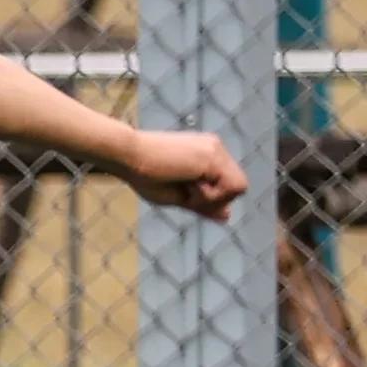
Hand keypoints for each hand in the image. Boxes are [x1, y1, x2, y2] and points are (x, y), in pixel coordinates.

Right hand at [116, 128, 244, 222]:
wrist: (128, 156)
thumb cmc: (143, 175)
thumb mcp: (178, 196)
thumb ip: (203, 204)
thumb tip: (227, 217)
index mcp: (207, 154)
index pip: (227, 184)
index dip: (213, 198)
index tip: (187, 196)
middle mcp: (216, 149)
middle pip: (237, 186)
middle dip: (215, 199)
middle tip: (186, 194)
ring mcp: (216, 151)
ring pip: (238, 187)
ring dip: (213, 198)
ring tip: (186, 189)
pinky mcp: (212, 157)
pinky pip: (230, 187)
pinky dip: (211, 195)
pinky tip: (188, 186)